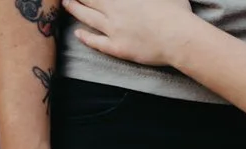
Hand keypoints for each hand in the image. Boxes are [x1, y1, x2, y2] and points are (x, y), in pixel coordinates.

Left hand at [63, 0, 195, 67]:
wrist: (178, 37)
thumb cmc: (175, 11)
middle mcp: (114, 9)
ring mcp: (114, 29)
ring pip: (87, 17)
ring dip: (74, 8)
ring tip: (67, 3)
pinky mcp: (119, 48)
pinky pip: (97, 42)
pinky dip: (86, 37)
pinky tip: (78, 33)